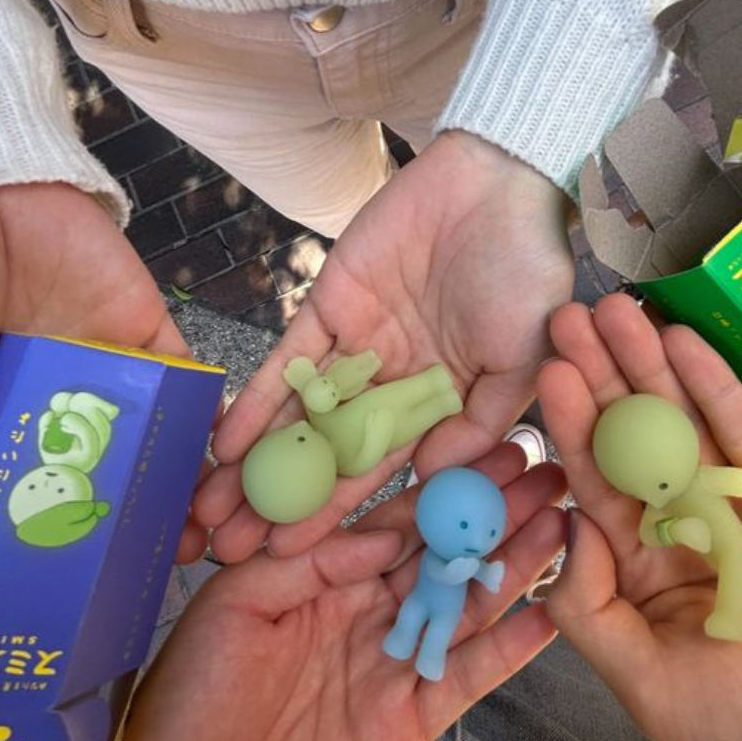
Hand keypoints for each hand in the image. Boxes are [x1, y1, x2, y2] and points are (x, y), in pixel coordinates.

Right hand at [0, 185, 198, 557]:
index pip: (43, 501)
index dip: (73, 544)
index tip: (104, 585)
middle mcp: (58, 407)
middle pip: (113, 478)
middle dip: (143, 522)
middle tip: (179, 564)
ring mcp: (107, 372)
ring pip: (156, 443)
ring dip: (184, 485)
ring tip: (211, 530)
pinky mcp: (146, 334)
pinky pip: (188, 384)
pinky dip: (210, 422)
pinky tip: (229, 465)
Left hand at [0, 445, 563, 740]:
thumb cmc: (187, 707)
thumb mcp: (232, 610)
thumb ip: (309, 563)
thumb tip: (388, 533)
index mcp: (319, 579)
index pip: (394, 520)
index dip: (445, 485)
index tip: (494, 449)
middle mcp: (365, 613)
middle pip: (442, 555)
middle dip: (495, 513)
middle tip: (552, 472)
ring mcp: (395, 666)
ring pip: (468, 605)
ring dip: (517, 565)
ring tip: (566, 521)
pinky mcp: (415, 720)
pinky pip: (473, 674)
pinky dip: (515, 644)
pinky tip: (555, 608)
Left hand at [194, 131, 573, 562]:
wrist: (501, 184)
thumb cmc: (531, 276)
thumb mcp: (521, 361)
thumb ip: (477, 423)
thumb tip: (429, 483)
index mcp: (440, 405)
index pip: (381, 473)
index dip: (338, 516)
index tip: (294, 556)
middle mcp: (393, 385)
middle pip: (328, 455)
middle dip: (281, 502)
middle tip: (230, 550)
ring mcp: (358, 347)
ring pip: (299, 416)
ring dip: (256, 462)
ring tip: (210, 511)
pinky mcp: (329, 305)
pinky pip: (288, 362)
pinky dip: (257, 400)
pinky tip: (225, 445)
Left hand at [538, 293, 741, 740]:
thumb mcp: (655, 689)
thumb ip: (592, 612)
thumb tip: (566, 525)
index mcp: (641, 582)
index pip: (594, 492)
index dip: (568, 432)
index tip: (546, 372)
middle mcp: (683, 537)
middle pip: (631, 446)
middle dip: (601, 382)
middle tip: (569, 315)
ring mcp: (739, 509)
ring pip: (685, 427)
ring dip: (651, 367)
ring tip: (619, 307)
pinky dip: (718, 386)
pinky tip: (685, 339)